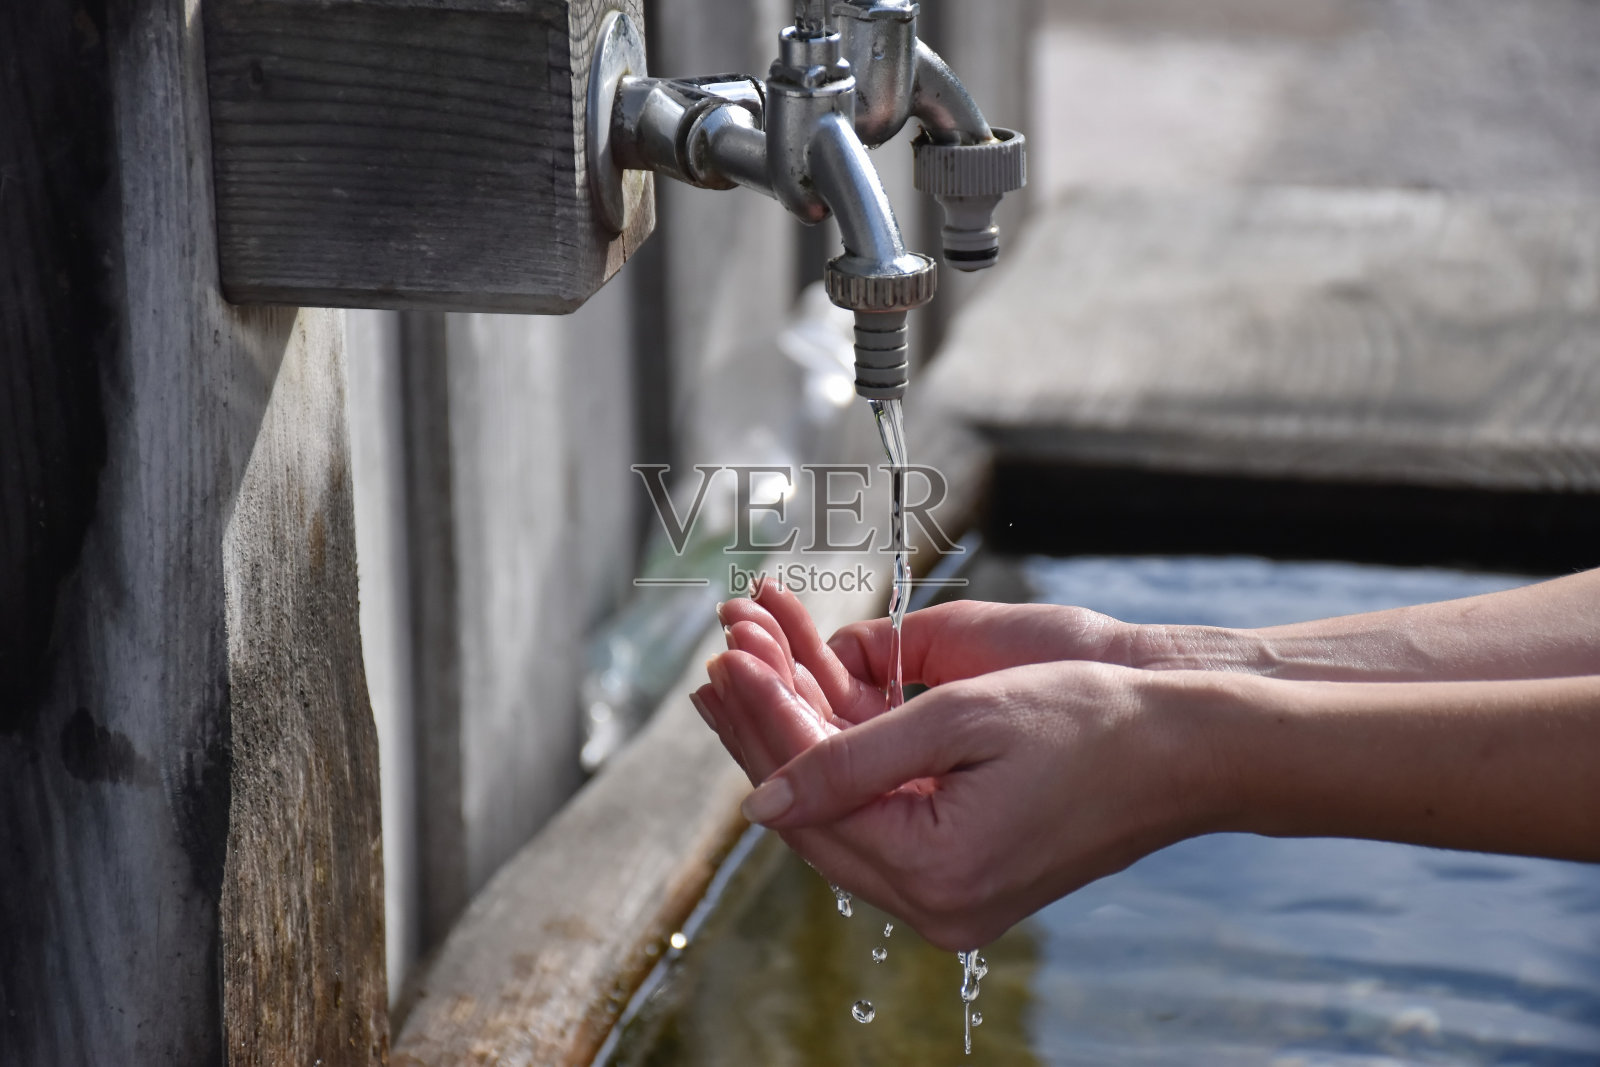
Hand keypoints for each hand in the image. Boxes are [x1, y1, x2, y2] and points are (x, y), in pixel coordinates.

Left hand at [691, 582, 1218, 950]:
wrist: (1184, 749)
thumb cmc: (1087, 720)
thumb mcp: (963, 718)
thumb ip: (852, 759)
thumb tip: (759, 801)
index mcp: (934, 871)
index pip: (811, 793)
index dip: (761, 718)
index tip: (724, 655)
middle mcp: (933, 902)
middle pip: (813, 809)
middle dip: (763, 724)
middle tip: (722, 654)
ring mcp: (948, 894)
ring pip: (839, 808)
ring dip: (796, 733)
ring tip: (749, 665)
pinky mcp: (961, 872)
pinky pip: (876, 811)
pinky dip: (841, 755)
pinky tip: (810, 702)